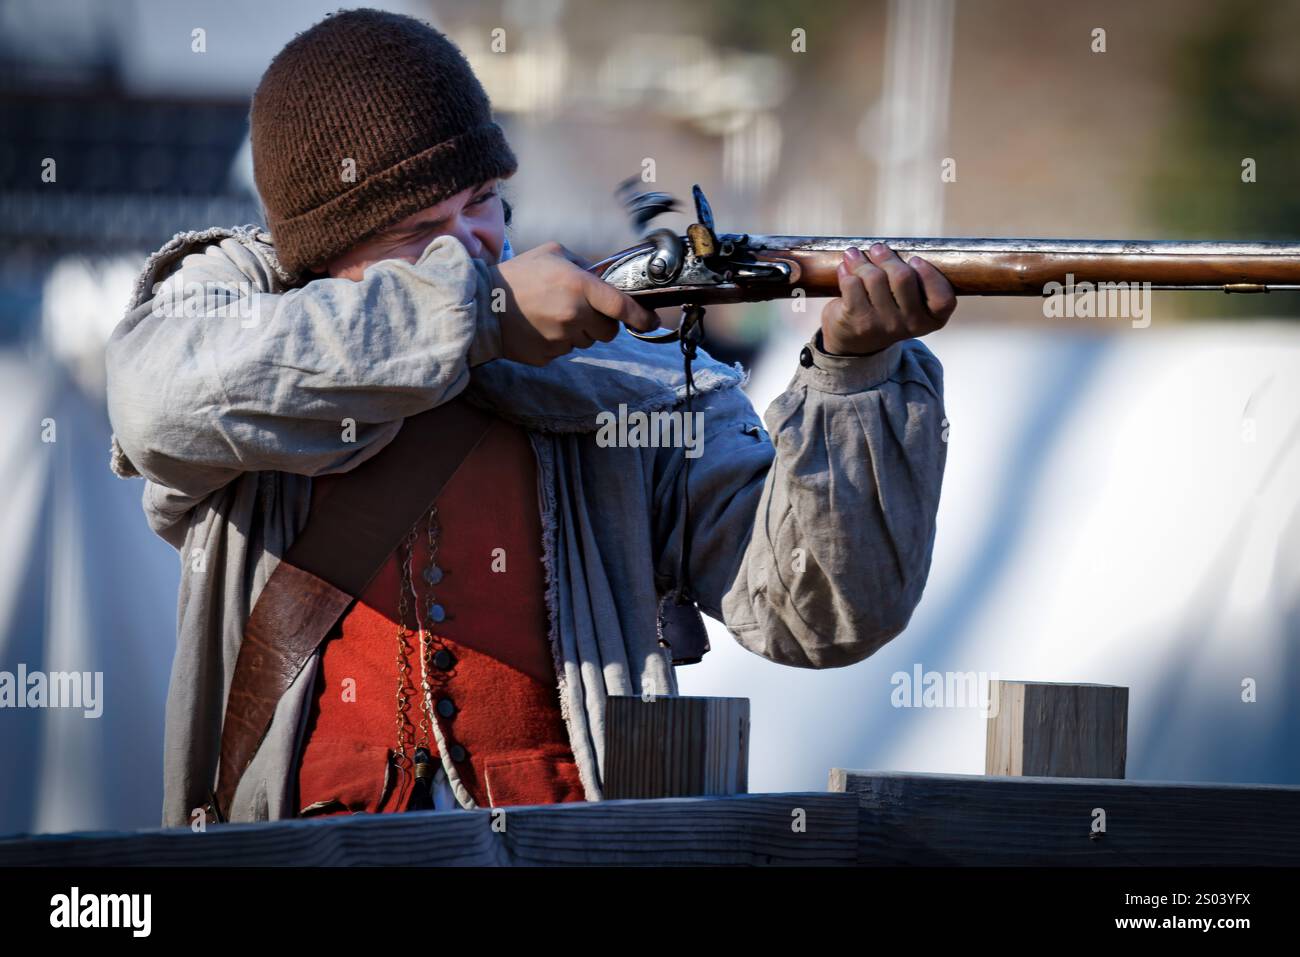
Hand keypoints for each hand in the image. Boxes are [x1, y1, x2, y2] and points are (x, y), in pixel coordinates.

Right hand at [488, 242, 659, 365]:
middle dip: (601, 323)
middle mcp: (574, 315)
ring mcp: (561, 339)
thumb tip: (605, 278)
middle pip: (608, 331)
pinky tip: (539, 327)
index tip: (651, 321)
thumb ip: (584, 265)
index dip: (641, 317)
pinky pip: (565, 351)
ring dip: (578, 331)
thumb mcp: (553, 254)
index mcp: (580, 287)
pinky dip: (558, 341)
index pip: (622, 307)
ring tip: (551, 315)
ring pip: (586, 342)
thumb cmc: (518, 276)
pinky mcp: (549, 356)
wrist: (481, 305)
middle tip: (580, 310)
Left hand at [819, 243, 955, 354]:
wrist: (855, 342)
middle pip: (903, 277)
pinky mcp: (860, 321)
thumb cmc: (886, 310)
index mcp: (931, 319)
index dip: (929, 274)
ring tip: (854, 256)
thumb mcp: (910, 302)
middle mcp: (911, 324)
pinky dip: (846, 272)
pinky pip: (852, 284)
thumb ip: (912, 279)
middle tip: (878, 249)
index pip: (943, 299)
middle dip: (887, 257)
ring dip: (861, 261)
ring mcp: (885, 325)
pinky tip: (844, 270)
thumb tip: (889, 248)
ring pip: (875, 277)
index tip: (914, 259)